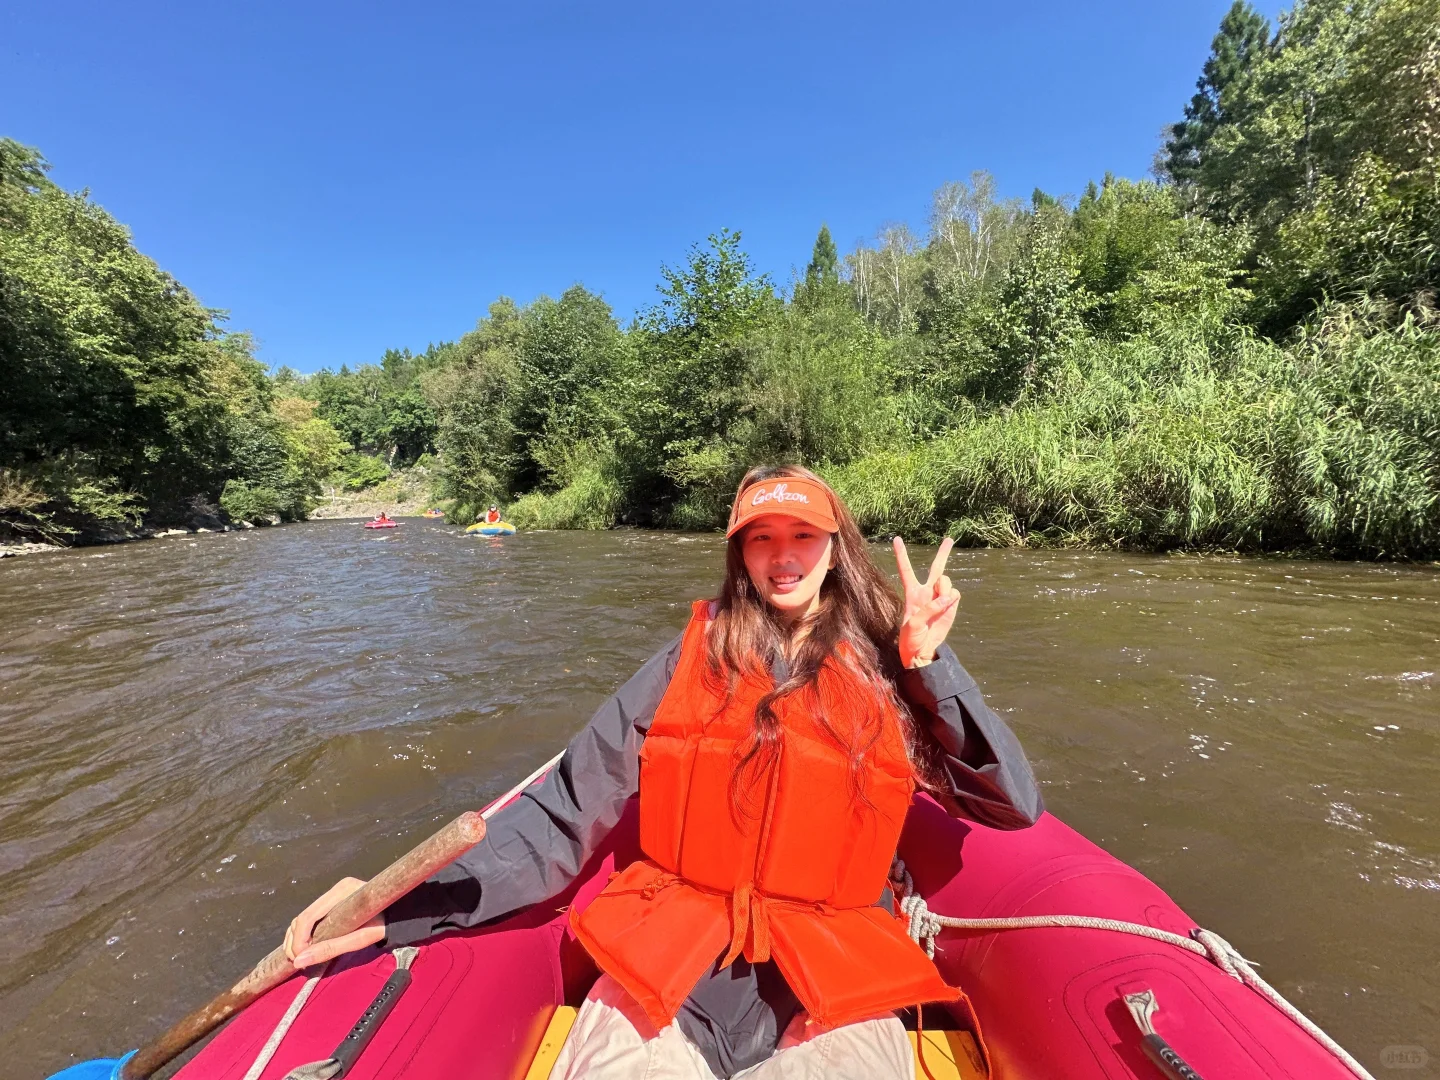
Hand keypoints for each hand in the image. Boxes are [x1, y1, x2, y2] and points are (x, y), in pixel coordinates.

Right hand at [283, 877, 385, 969]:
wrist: (401, 914)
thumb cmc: (384, 925)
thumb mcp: (359, 940)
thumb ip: (331, 948)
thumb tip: (300, 961)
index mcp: (342, 891)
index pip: (307, 916)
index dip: (297, 940)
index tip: (298, 960)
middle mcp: (335, 889)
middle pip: (302, 917)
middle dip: (294, 942)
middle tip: (297, 962)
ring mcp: (334, 894)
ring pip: (303, 918)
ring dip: (296, 939)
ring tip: (300, 958)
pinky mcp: (334, 901)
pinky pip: (311, 918)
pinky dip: (304, 934)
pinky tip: (307, 948)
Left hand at [894, 536, 959, 668]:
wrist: (923, 651)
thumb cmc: (911, 638)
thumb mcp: (914, 624)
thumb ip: (930, 608)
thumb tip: (948, 597)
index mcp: (912, 593)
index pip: (906, 570)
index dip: (902, 555)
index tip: (896, 539)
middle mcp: (927, 591)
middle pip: (936, 567)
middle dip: (943, 553)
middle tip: (949, 539)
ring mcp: (940, 597)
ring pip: (946, 580)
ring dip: (944, 587)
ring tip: (939, 602)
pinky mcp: (951, 605)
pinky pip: (955, 593)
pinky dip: (952, 598)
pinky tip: (947, 606)